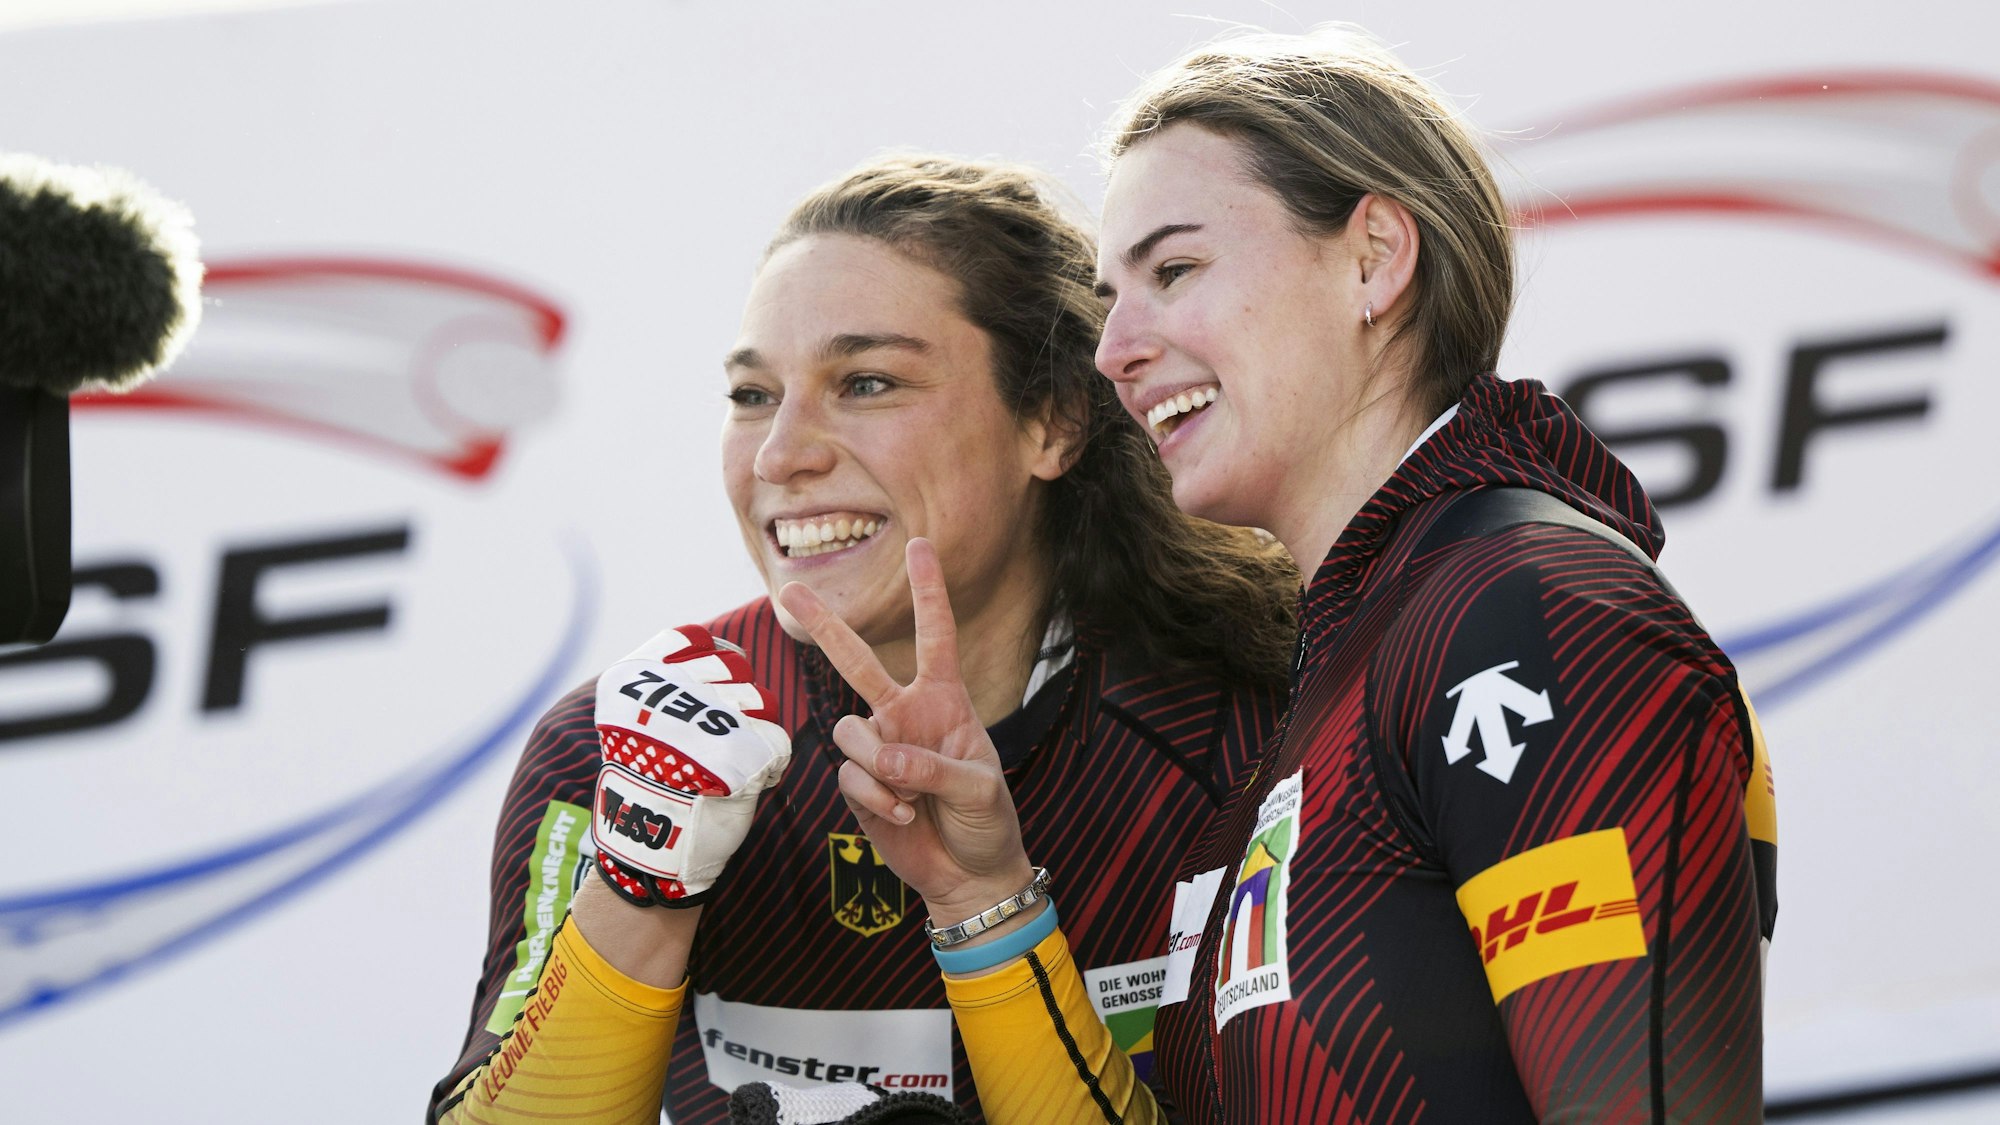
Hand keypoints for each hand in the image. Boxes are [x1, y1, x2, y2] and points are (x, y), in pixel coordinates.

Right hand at [591, 625, 792, 906]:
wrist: (647, 844)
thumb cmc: (646, 781)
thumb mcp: (636, 720)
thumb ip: (671, 686)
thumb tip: (722, 656)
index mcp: (640, 676)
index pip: (694, 639)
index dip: (706, 661)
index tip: (699, 691)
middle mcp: (676, 687)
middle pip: (735, 663)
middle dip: (734, 693)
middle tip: (714, 735)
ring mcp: (714, 715)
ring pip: (763, 700)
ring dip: (753, 727)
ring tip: (727, 759)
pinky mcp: (748, 748)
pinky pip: (776, 740)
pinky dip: (766, 762)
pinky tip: (742, 781)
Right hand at [778, 538, 1033, 922]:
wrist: (969, 874)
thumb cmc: (987, 822)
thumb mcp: (981, 791)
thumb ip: (936, 770)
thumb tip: (887, 757)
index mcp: (945, 701)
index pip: (936, 636)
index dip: (928, 591)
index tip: (920, 544)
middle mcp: (905, 715)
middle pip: (858, 661)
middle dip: (826, 626)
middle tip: (792, 589)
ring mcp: (878, 748)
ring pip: (849, 730)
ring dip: (880, 766)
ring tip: (912, 797)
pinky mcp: (858, 784)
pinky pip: (850, 776)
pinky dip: (877, 798)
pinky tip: (903, 817)